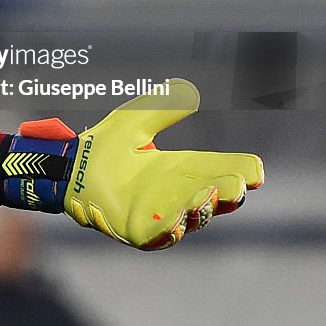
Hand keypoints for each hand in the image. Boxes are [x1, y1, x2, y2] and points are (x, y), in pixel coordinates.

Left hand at [0, 79, 263, 249]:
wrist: (69, 167)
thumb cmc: (104, 146)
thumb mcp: (134, 122)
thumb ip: (159, 109)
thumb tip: (187, 89)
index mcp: (180, 168)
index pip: (218, 170)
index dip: (239, 171)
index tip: (255, 170)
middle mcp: (175, 194)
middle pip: (211, 196)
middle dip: (226, 193)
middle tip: (237, 186)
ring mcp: (159, 214)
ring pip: (190, 216)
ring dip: (200, 208)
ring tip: (208, 195)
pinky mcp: (137, 230)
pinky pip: (158, 235)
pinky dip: (169, 230)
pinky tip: (176, 222)